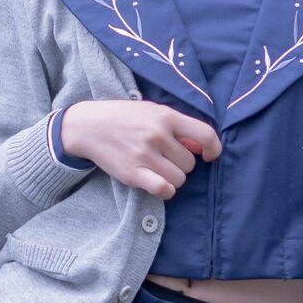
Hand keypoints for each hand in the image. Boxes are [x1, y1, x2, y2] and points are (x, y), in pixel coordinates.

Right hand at [61, 99, 220, 198]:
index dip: (213, 149)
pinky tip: (159, 185)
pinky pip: (163, 189)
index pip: (205, 135)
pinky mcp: (132, 173)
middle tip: (165, 158)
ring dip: (172, 178)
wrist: (88, 125)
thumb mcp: (152, 112)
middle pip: (190, 164)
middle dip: (181, 164)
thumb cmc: (124, 118)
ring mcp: (144, 155)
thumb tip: (201, 148)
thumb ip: (178, 128)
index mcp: (166, 116)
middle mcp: (157, 135)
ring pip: (179, 179)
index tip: (208, 156)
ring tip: (157, 168)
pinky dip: (165, 190)